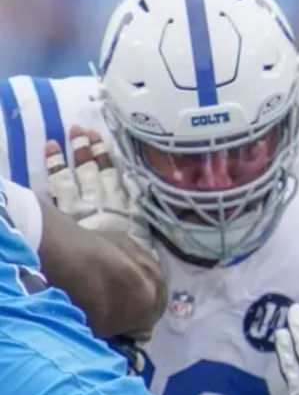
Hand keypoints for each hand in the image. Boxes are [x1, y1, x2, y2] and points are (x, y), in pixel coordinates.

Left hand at [45, 126, 154, 253]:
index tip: (105, 140)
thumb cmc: (129, 256)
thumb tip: (150, 201)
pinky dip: (55, 165)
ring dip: (77, 151)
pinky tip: (51, 149)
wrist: (111, 266)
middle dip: (90, 148)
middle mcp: (104, 198)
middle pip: (96, 169)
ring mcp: (84, 201)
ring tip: (72, 132)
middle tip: (83, 129)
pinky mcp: (68, 208)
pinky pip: (59, 182)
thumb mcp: (143, 237)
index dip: (109, 157)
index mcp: (124, 204)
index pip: (116, 176)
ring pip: (80, 171)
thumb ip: (144, 220)